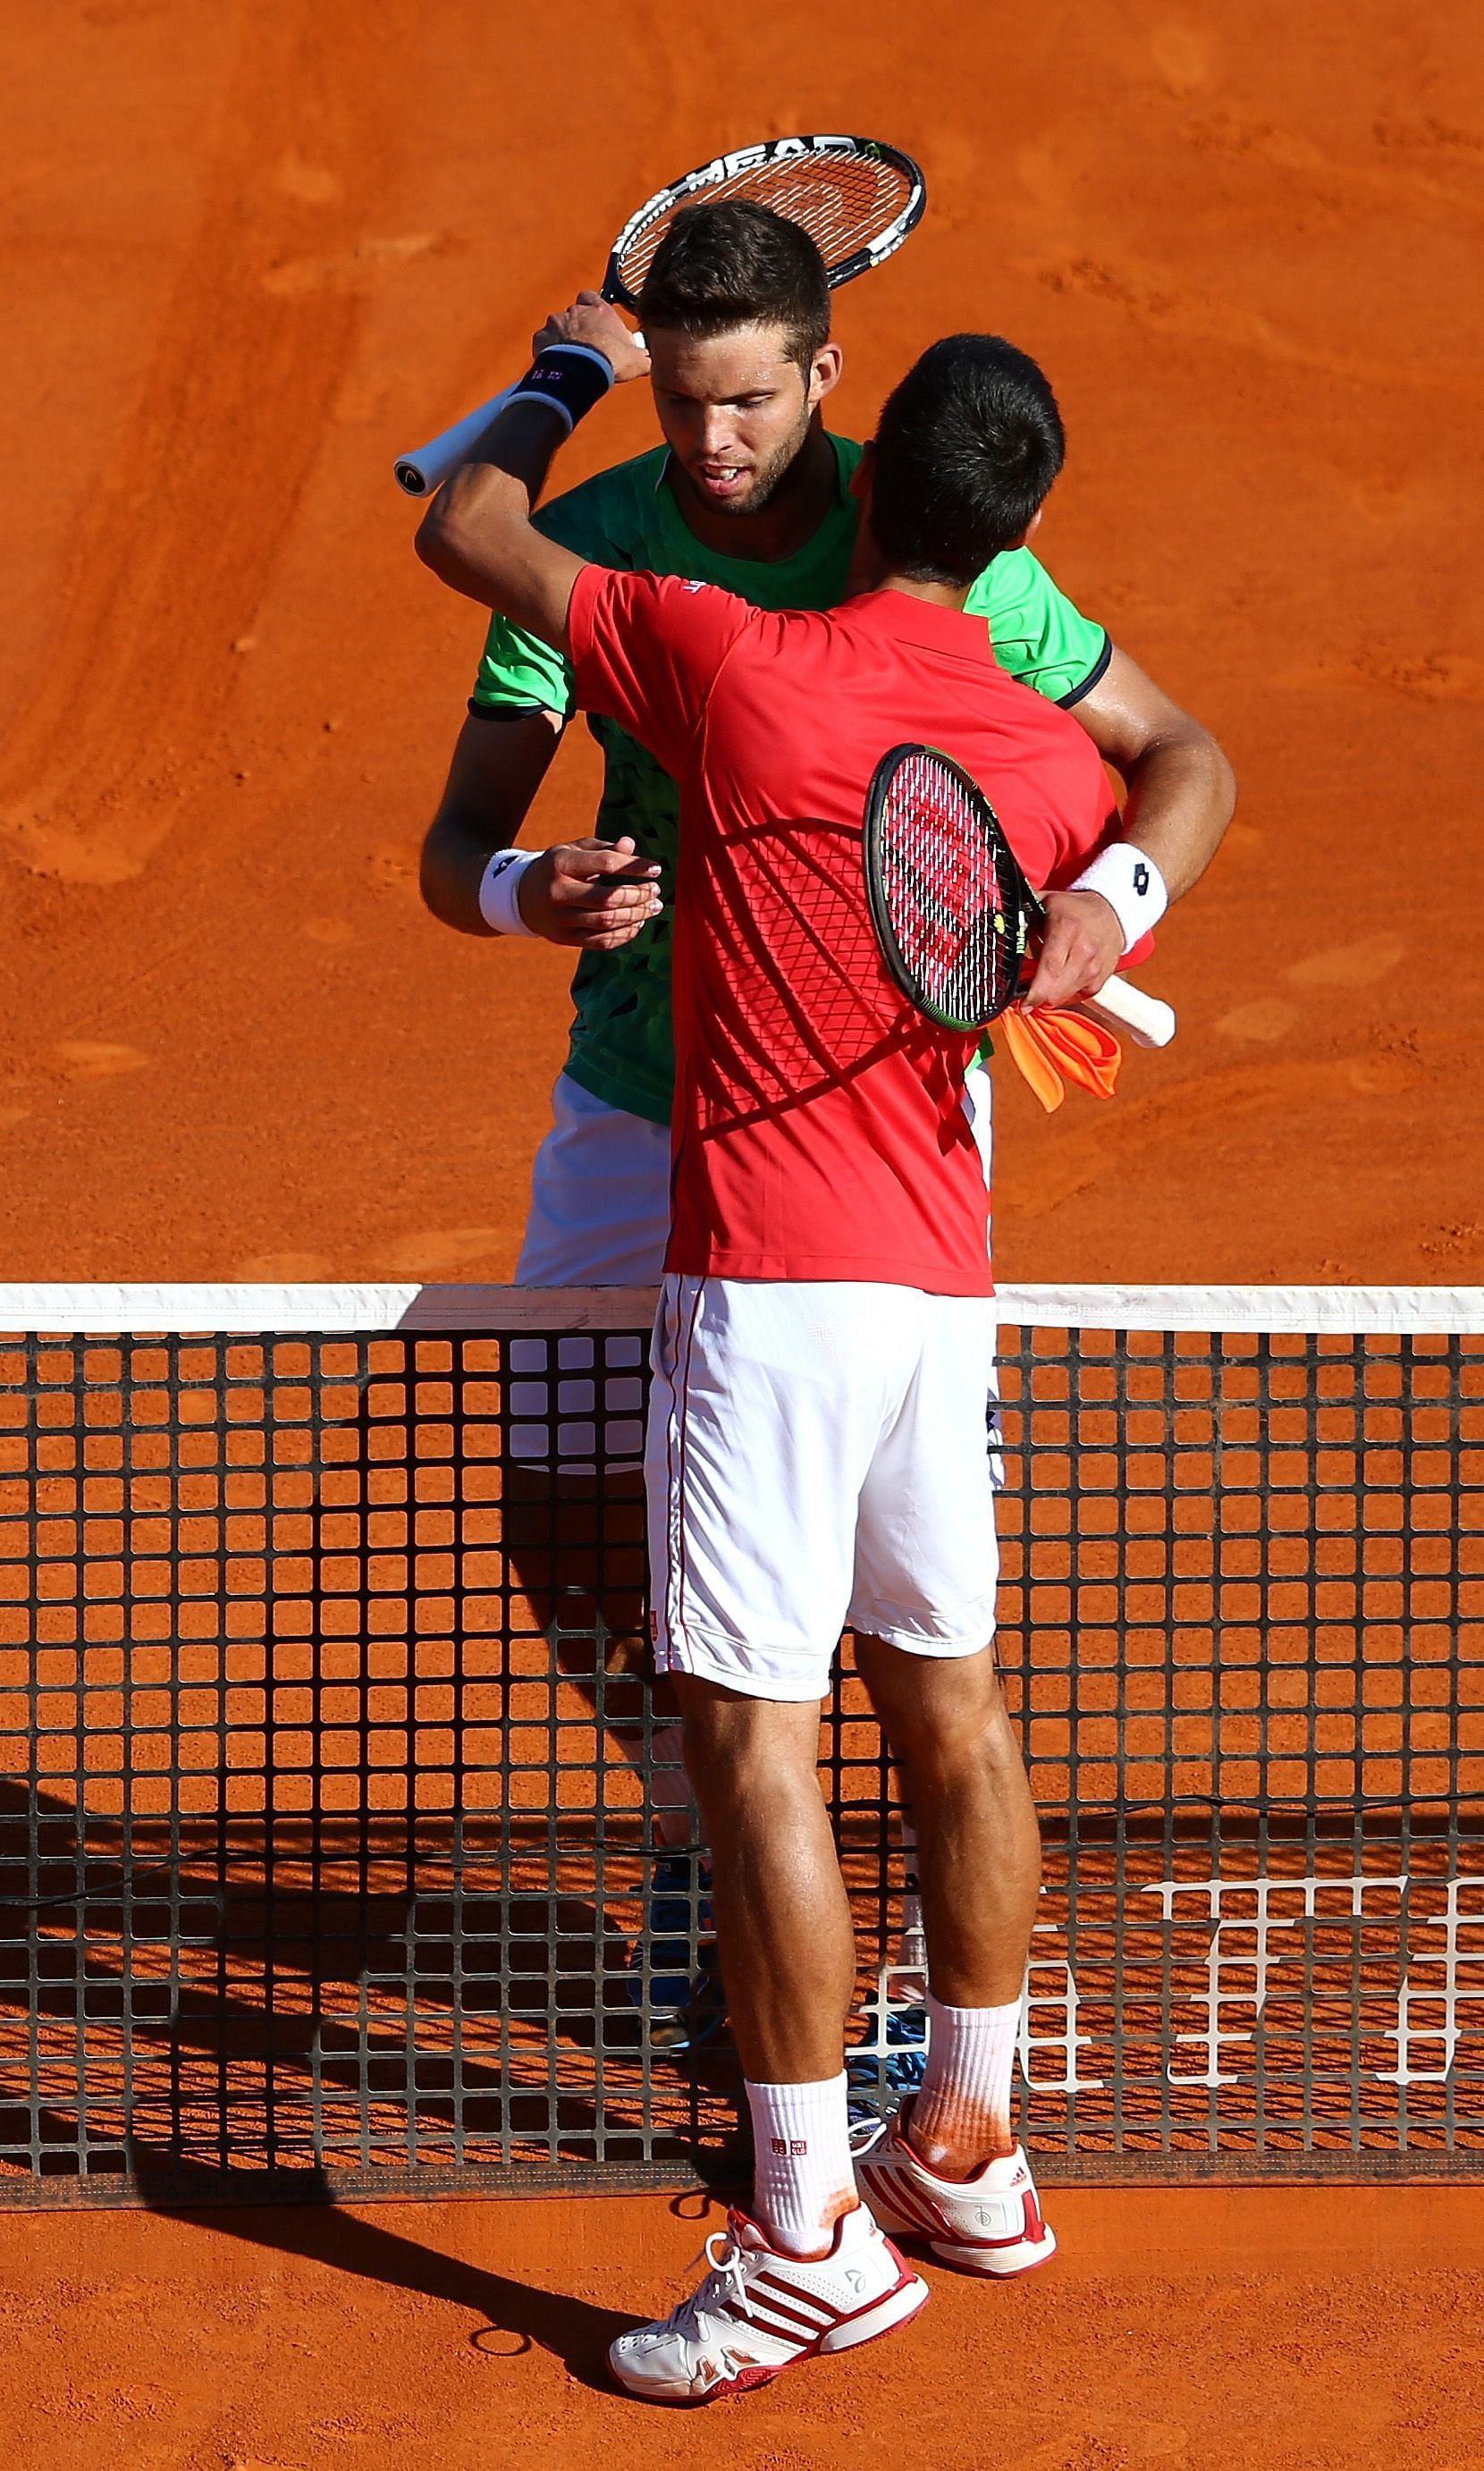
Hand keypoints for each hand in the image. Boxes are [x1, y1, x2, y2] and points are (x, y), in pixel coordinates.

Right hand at [517, 835, 661, 948]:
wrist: (520, 897)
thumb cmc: (556, 868)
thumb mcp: (573, 851)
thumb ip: (603, 849)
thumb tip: (630, 845)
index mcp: (560, 863)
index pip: (606, 864)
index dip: (635, 867)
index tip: (656, 869)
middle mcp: (557, 892)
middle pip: (607, 899)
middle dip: (637, 895)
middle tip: (656, 892)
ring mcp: (559, 919)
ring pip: (606, 923)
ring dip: (636, 916)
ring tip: (654, 907)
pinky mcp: (563, 938)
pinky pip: (600, 942)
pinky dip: (624, 934)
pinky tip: (638, 923)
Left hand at [531, 293, 650, 383]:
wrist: (583, 370)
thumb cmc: (612, 359)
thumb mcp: (637, 359)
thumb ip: (643, 355)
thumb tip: (649, 360)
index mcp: (599, 310)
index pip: (591, 296)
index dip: (592, 307)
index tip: (596, 320)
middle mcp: (575, 310)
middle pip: (573, 314)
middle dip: (577, 327)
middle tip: (584, 346)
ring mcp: (556, 323)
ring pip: (556, 327)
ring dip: (561, 338)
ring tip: (570, 358)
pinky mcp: (541, 338)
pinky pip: (542, 341)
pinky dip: (547, 350)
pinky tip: (556, 362)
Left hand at [1021, 889, 1123, 1007]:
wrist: (1112, 911)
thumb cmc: (1073, 909)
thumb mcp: (1046, 902)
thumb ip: (1022, 914)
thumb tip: (998, 925)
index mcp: (1066, 930)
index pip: (1049, 969)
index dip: (1034, 992)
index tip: (1023, 1005)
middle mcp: (1084, 951)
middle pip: (1056, 990)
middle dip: (1038, 997)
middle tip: (1028, 995)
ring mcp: (1095, 967)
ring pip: (1065, 997)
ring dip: (1051, 996)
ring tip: (1044, 984)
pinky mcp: (1102, 979)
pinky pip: (1078, 997)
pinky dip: (1066, 994)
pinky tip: (1061, 982)